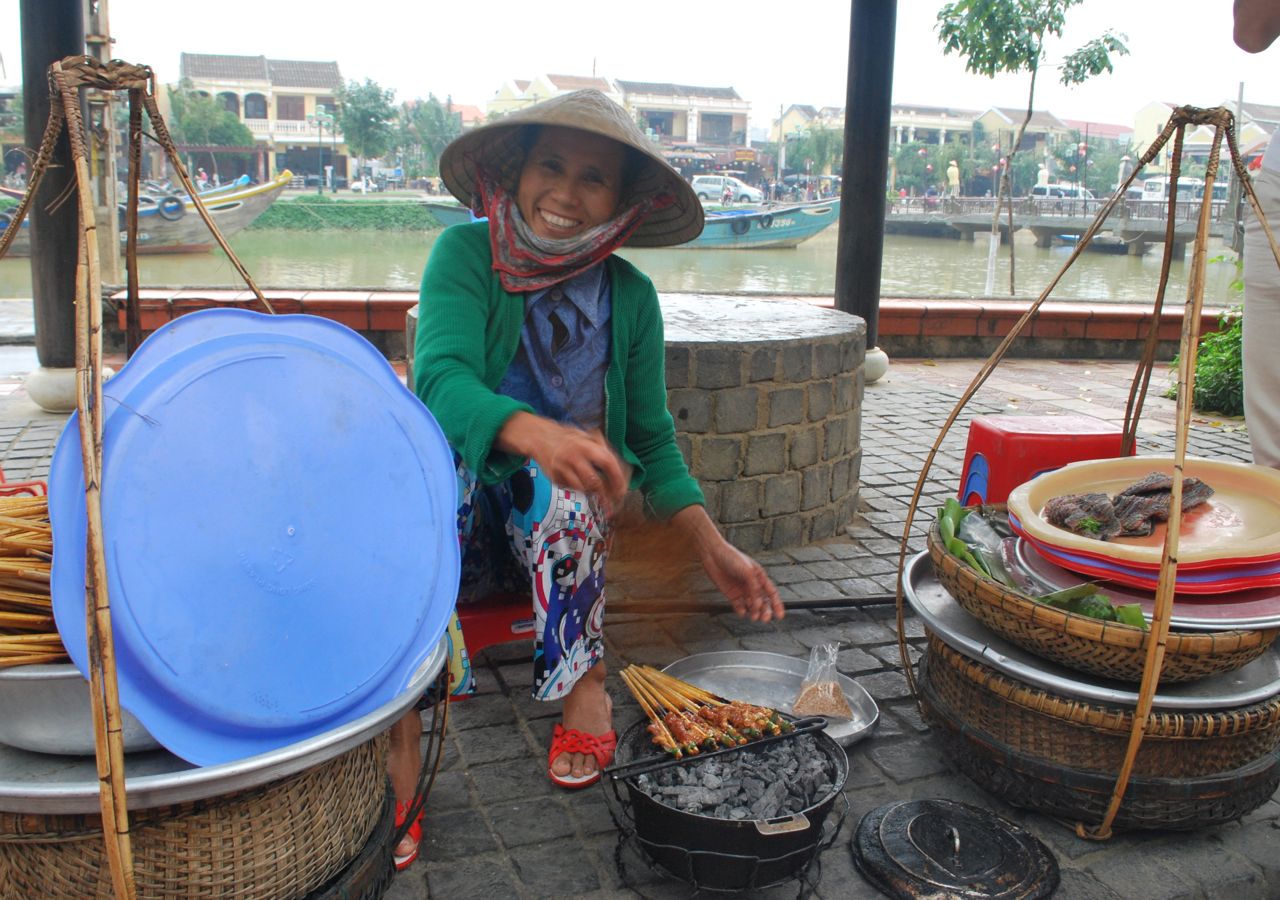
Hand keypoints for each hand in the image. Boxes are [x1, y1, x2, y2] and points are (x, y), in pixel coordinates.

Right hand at [497, 413, 627, 506]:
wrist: (538, 437)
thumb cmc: (567, 437)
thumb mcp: (585, 435)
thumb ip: (601, 448)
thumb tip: (617, 466)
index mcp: (586, 445)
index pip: (608, 463)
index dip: (617, 479)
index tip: (622, 490)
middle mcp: (574, 457)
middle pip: (594, 482)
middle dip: (606, 495)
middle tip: (612, 502)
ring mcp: (562, 469)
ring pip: (582, 488)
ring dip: (592, 492)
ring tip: (596, 491)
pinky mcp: (554, 478)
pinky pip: (571, 488)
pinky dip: (578, 488)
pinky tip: (577, 480)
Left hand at [672, 506, 783, 621]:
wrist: (713, 555)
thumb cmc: (732, 558)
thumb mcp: (748, 571)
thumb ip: (754, 588)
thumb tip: (758, 604)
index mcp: (760, 577)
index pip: (772, 593)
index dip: (777, 605)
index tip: (780, 616)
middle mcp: (752, 585)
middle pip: (763, 602)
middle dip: (766, 611)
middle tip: (765, 619)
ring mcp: (742, 591)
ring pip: (752, 606)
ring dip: (754, 613)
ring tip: (754, 617)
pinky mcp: (732, 595)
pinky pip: (739, 606)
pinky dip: (741, 611)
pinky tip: (742, 612)